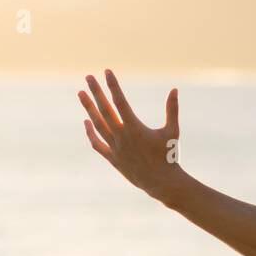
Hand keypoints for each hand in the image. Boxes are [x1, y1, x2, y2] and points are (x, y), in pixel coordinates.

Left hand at [78, 70, 182, 202]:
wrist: (162, 183)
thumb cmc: (169, 156)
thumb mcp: (172, 131)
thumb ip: (172, 109)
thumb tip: (174, 89)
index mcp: (135, 128)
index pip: (120, 101)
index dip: (113, 86)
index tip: (107, 72)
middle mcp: (121, 136)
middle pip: (104, 110)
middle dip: (96, 92)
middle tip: (88, 77)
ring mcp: (115, 148)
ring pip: (97, 124)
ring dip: (88, 108)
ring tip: (80, 93)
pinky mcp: (113, 158)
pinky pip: (97, 143)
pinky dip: (90, 132)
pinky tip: (86, 121)